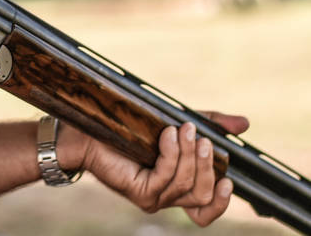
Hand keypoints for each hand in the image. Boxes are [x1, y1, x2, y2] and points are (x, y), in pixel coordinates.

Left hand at [78, 112, 248, 225]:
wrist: (91, 132)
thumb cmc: (132, 128)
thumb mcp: (176, 124)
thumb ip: (209, 124)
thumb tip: (243, 124)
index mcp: (177, 187)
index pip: (206, 211)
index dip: (222, 202)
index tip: (229, 179)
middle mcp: (167, 197)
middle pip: (203, 195)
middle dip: (207, 165)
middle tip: (201, 137)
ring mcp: (153, 197)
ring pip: (187, 186)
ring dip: (189, 155)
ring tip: (184, 129)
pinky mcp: (140, 191)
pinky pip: (166, 177)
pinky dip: (171, 154)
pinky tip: (167, 135)